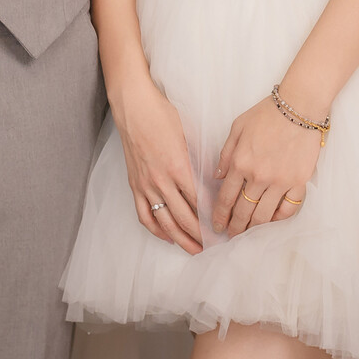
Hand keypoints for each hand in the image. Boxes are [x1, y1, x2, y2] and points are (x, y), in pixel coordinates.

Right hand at [112, 73, 203, 252]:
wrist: (134, 108)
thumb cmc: (162, 115)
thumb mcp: (189, 135)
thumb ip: (200, 160)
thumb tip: (213, 178)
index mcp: (178, 167)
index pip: (200, 201)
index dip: (213, 217)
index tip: (225, 226)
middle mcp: (161, 181)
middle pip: (185, 217)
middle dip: (201, 234)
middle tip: (215, 245)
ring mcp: (146, 185)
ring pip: (165, 222)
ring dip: (181, 239)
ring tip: (195, 250)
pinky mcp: (135, 186)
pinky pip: (145, 215)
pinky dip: (156, 230)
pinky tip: (168, 236)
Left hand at [212, 92, 320, 236]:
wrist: (299, 106)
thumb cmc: (267, 113)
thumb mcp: (237, 127)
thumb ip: (225, 153)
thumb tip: (216, 177)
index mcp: (240, 162)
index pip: (226, 198)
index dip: (220, 216)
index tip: (217, 226)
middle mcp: (258, 176)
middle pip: (243, 211)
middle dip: (235, 227)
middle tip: (231, 236)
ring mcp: (280, 181)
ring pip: (264, 215)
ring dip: (254, 228)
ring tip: (249, 232)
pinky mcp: (299, 182)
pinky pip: (289, 208)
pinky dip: (280, 218)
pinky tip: (273, 220)